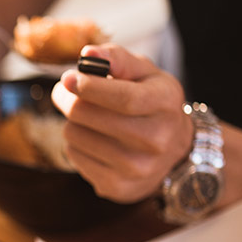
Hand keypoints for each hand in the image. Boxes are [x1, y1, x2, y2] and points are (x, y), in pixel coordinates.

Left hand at [51, 44, 191, 202]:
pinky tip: (94, 141)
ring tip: (87, 119)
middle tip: (64, 92)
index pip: (122, 98)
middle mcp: (156, 139)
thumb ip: (117, 58)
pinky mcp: (118, 187)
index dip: (88, 87)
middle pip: (88, 117)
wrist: (176, 151)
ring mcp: (137, 168)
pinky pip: (74, 158)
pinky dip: (76, 145)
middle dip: (68, 99)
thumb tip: (87, 54)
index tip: (67, 79)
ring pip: (75, 136)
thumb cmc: (153, 103)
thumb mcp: (145, 73)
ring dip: (73, 122)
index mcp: (164, 103)